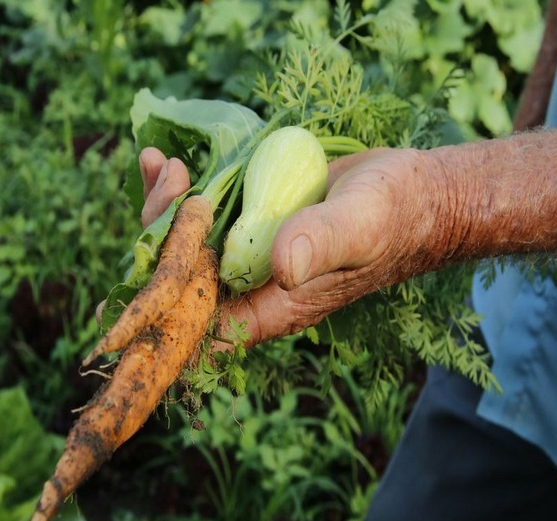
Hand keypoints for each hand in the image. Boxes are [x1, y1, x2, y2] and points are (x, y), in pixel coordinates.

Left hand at [134, 146, 452, 347]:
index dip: (164, 308)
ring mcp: (247, 252)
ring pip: (184, 244)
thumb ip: (323, 244)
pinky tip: (164, 159)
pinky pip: (203, 214)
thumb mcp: (360, 227)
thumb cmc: (393, 217)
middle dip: (159, 235)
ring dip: (164, 207)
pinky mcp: (249, 221)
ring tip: (162, 164)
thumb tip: (281, 265)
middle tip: (167, 183)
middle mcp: (251, 285)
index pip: (202, 326)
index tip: (144, 271)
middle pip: (181, 278)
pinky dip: (179, 190)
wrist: (412, 194)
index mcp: (272, 307)